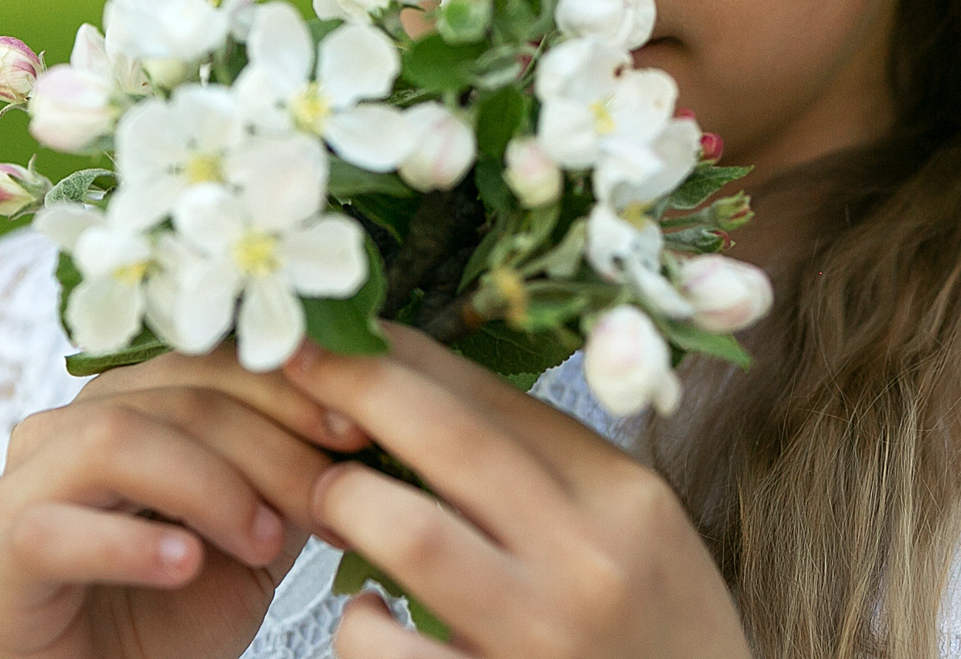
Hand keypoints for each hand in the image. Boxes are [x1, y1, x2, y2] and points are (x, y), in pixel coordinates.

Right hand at [0, 349, 372, 658]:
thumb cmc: (178, 607)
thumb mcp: (256, 532)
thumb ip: (292, 471)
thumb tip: (371, 419)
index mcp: (136, 397)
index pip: (217, 358)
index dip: (293, 387)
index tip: (360, 430)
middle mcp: (73, 421)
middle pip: (180, 393)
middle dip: (270, 444)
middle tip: (331, 501)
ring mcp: (25, 482)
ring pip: (118, 438)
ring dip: (210, 486)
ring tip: (266, 543)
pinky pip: (53, 528)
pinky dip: (128, 542)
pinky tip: (186, 565)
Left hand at [281, 327, 752, 658]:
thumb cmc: (661, 636)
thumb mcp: (642, 536)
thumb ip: (557, 473)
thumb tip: (438, 396)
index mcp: (627, 498)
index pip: (503, 398)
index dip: (412, 354)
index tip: (354, 332)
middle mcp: (589, 559)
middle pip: (451, 437)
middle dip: (360, 386)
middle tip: (299, 366)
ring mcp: (540, 638)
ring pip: (409, 533)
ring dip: (347, 501)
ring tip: (328, 498)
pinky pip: (385, 650)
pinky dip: (358, 624)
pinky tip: (367, 614)